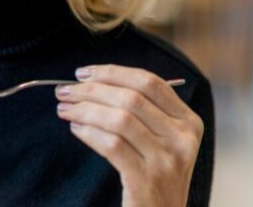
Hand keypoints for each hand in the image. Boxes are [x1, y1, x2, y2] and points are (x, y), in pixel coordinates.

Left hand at [55, 65, 203, 206]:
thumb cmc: (154, 174)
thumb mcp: (161, 141)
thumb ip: (142, 112)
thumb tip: (93, 82)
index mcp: (188, 122)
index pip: (149, 82)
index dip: (113, 72)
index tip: (83, 72)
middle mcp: (182, 138)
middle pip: (131, 98)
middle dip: (91, 90)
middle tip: (64, 91)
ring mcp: (167, 160)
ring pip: (119, 119)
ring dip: (84, 110)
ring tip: (64, 109)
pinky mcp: (146, 180)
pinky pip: (111, 145)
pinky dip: (88, 133)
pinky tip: (76, 129)